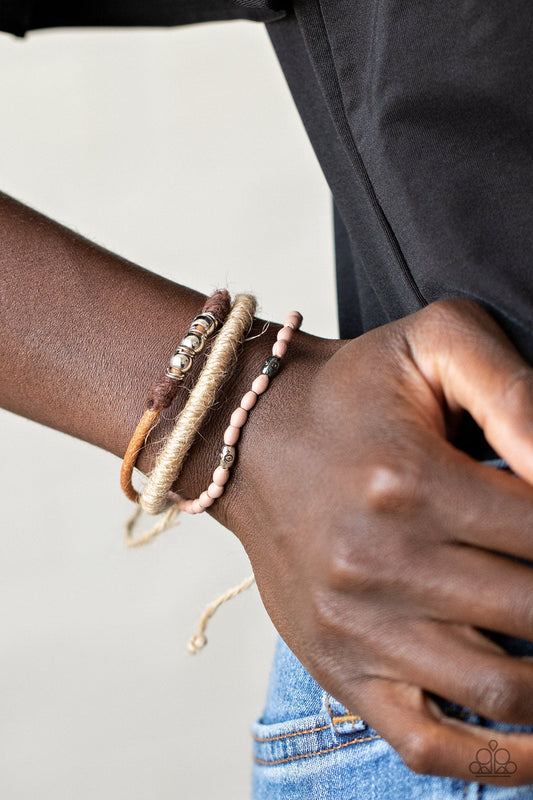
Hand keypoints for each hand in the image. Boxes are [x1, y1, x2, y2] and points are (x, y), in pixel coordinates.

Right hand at [215, 298, 532, 783]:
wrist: (252, 439)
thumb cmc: (350, 392)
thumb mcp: (434, 341)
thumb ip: (516, 391)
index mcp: (412, 481)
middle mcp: (381, 563)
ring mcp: (358, 627)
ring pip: (504, 690)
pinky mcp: (340, 666)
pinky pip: (432, 744)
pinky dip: (504, 761)